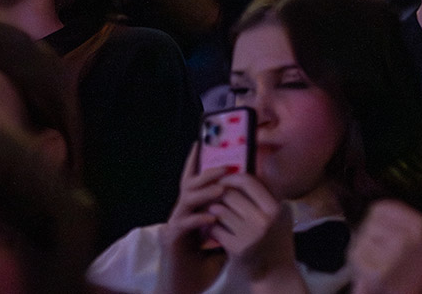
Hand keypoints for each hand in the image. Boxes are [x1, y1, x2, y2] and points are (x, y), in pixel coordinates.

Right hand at [156, 146, 230, 293]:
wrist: (184, 290)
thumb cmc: (202, 267)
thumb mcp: (220, 240)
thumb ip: (228, 222)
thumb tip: (248, 205)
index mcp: (190, 211)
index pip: (193, 182)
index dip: (195, 162)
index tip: (202, 142)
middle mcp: (179, 214)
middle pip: (188, 185)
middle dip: (206, 173)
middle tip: (225, 167)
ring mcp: (173, 226)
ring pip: (186, 201)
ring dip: (205, 193)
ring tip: (222, 189)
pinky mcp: (172, 241)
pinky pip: (184, 224)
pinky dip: (199, 219)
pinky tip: (213, 217)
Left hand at [211, 174, 299, 284]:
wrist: (275, 273)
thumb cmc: (275, 239)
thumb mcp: (280, 215)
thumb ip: (266, 195)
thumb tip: (247, 168)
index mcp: (274, 209)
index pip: (248, 182)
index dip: (231, 177)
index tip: (223, 179)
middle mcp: (263, 221)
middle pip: (230, 195)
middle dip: (218, 194)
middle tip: (212, 195)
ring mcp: (250, 236)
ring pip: (219, 211)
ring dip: (212, 210)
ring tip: (211, 211)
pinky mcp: (237, 249)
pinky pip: (215, 229)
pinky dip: (210, 227)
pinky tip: (212, 229)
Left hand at [349, 194, 421, 293]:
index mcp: (421, 227)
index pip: (381, 209)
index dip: (379, 218)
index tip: (385, 229)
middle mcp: (405, 240)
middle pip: (369, 224)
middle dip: (372, 234)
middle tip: (382, 247)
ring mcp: (390, 258)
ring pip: (362, 239)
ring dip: (366, 247)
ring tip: (379, 259)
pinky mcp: (377, 276)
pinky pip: (357, 257)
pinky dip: (360, 262)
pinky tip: (373, 269)